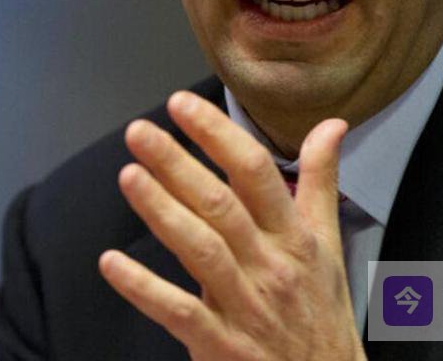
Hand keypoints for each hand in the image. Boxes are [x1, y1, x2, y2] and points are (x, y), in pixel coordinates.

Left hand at [98, 90, 363, 360]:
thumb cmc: (321, 312)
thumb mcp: (329, 245)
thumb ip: (321, 181)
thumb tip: (332, 124)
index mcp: (294, 237)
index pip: (257, 173)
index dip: (218, 135)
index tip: (181, 105)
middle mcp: (271, 266)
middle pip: (221, 206)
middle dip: (178, 164)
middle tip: (139, 131)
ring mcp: (247, 307)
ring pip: (202, 250)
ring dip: (161, 211)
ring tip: (128, 175)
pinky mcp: (222, 345)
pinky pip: (180, 313)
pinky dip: (144, 288)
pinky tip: (111, 263)